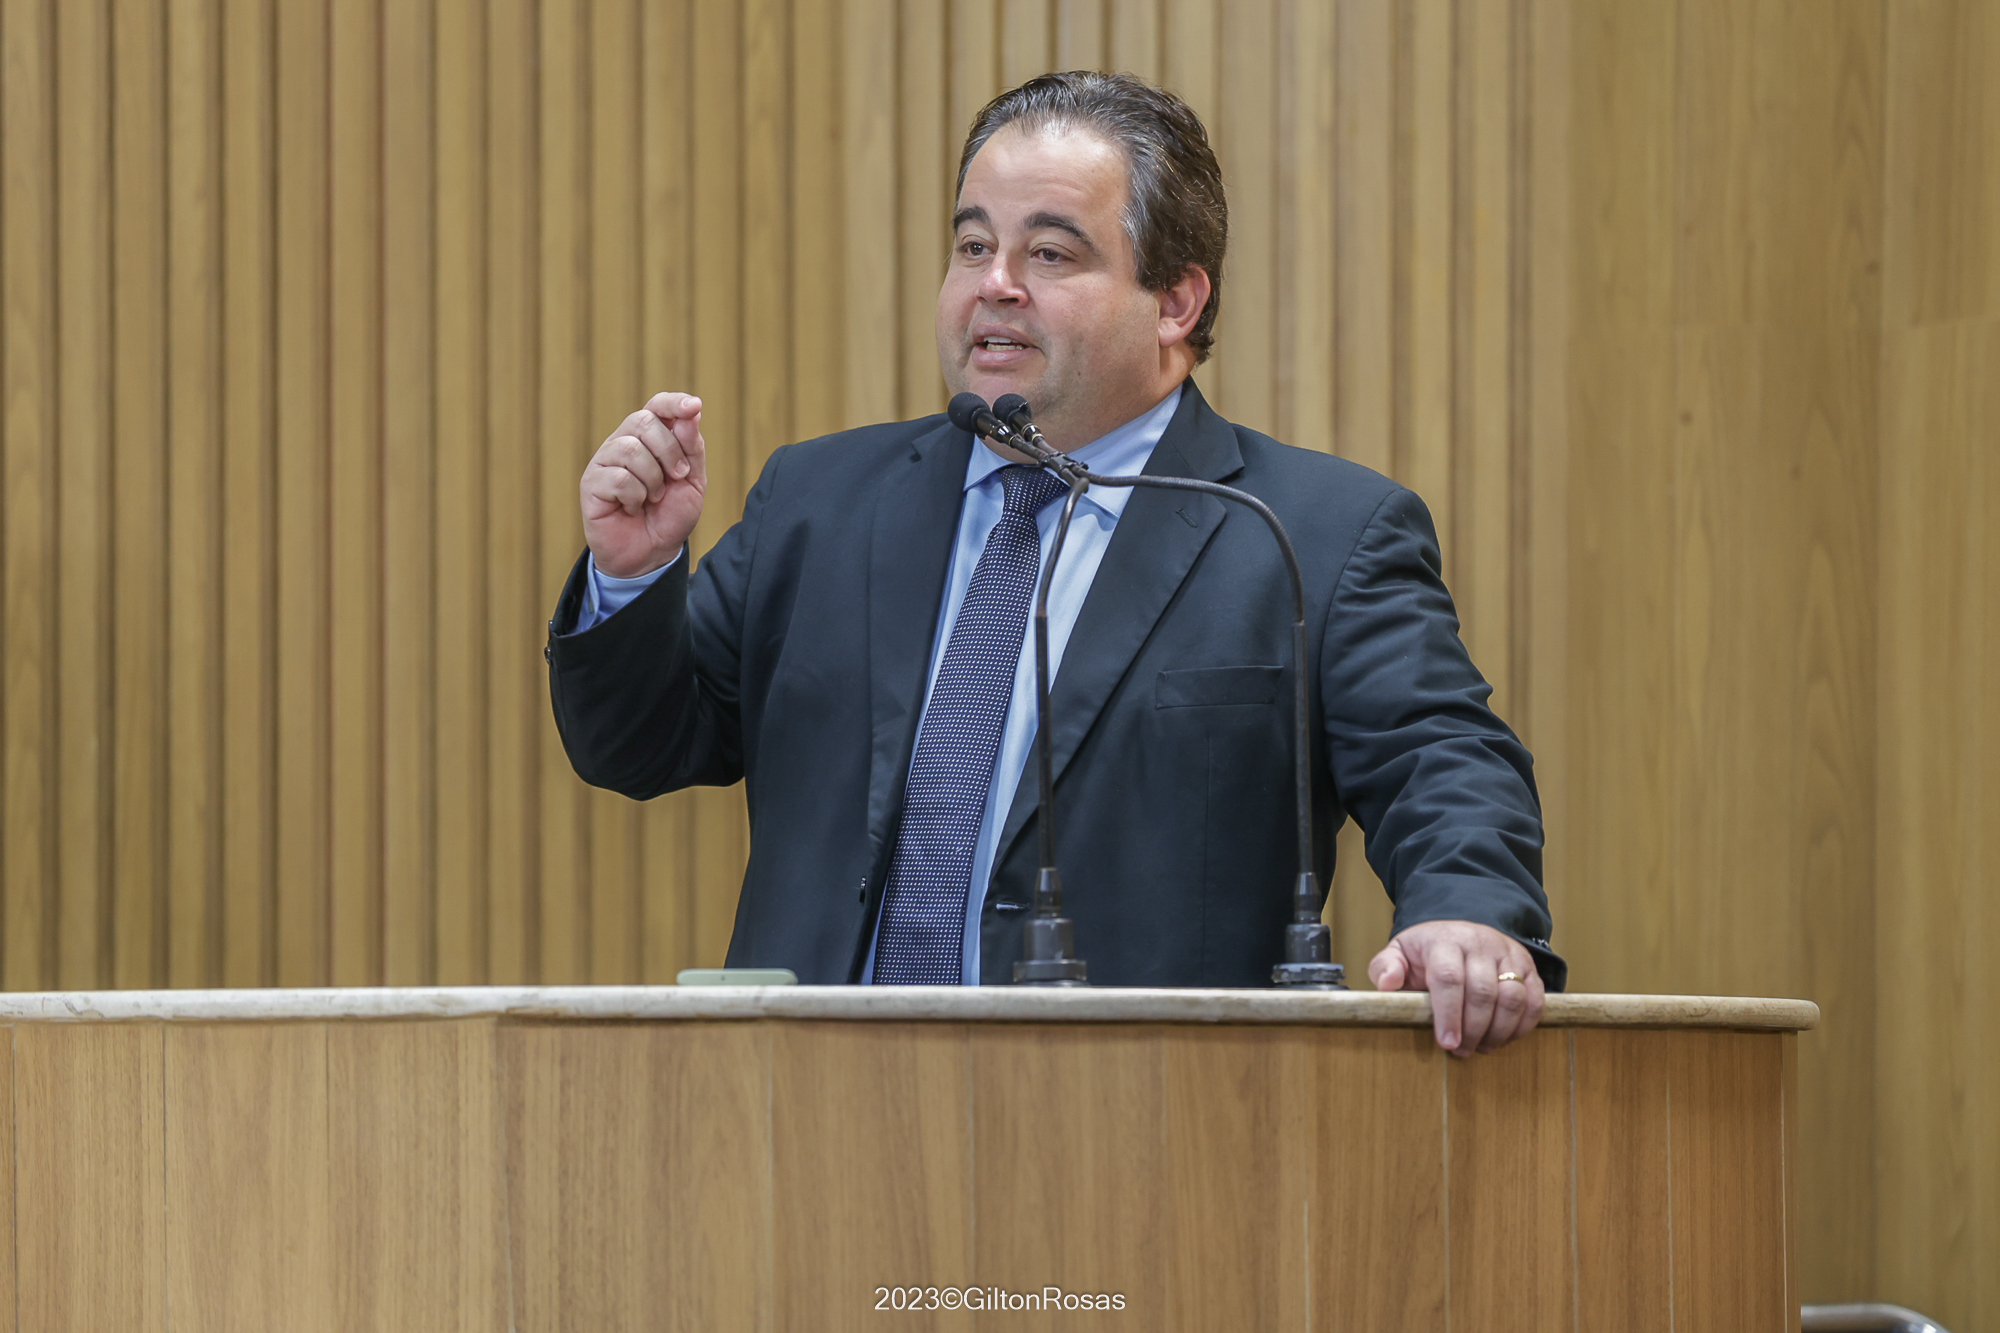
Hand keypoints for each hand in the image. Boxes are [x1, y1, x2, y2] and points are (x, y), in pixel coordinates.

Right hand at [580, 391, 707, 577]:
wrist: (653, 553)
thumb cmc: (670, 515)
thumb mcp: (692, 481)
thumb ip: (691, 448)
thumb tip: (691, 413)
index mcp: (650, 438)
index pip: (656, 405)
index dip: (673, 402)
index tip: (693, 406)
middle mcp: (623, 442)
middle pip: (643, 421)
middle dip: (669, 451)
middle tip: (678, 477)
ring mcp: (605, 461)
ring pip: (631, 450)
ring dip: (653, 480)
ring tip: (653, 498)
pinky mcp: (591, 483)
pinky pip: (619, 479)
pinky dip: (636, 498)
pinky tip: (633, 508)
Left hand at [1367, 920, 1545, 1056]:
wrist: (1460, 930)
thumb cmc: (1426, 952)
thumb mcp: (1399, 953)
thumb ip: (1385, 967)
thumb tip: (1386, 984)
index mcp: (1444, 941)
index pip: (1449, 978)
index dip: (1448, 1014)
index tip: (1446, 1043)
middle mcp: (1479, 943)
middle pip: (1482, 991)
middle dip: (1473, 1029)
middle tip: (1461, 1051)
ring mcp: (1508, 954)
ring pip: (1513, 997)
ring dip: (1499, 1031)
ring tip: (1481, 1047)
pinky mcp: (1528, 967)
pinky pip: (1535, 1000)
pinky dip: (1523, 1026)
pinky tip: (1503, 1037)